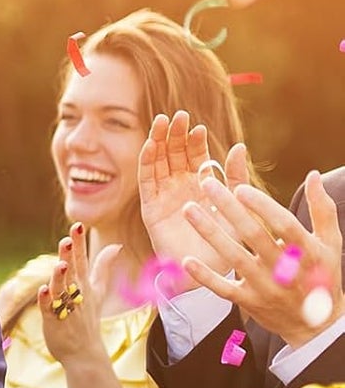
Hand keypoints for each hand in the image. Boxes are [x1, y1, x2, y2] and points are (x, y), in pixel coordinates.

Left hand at [36, 224, 120, 367]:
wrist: (84, 351)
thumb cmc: (88, 318)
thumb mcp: (98, 291)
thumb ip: (104, 267)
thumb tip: (116, 246)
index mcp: (84, 285)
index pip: (82, 261)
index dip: (79, 244)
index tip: (77, 225)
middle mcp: (76, 294)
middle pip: (72, 272)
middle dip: (70, 255)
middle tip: (68, 238)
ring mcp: (65, 308)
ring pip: (61, 289)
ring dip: (60, 277)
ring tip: (60, 264)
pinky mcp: (54, 321)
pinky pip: (49, 309)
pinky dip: (46, 300)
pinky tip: (42, 290)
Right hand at [137, 111, 251, 285]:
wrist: (210, 272)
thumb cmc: (228, 243)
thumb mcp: (236, 204)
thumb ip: (235, 177)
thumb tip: (239, 147)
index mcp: (201, 186)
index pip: (194, 157)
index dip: (194, 141)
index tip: (197, 127)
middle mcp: (180, 190)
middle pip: (173, 155)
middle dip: (174, 135)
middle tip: (176, 115)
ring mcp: (164, 199)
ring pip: (158, 164)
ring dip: (159, 142)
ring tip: (162, 122)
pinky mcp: (151, 211)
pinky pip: (147, 183)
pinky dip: (147, 163)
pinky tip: (151, 145)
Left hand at [180, 169, 343, 348]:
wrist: (314, 324)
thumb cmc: (323, 276)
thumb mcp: (330, 242)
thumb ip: (323, 209)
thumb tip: (312, 175)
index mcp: (306, 250)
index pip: (282, 223)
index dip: (261, 205)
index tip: (240, 187)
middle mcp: (284, 268)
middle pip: (252, 234)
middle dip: (228, 208)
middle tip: (206, 186)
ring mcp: (264, 286)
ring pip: (233, 256)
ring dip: (209, 232)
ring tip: (189, 210)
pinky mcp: (248, 302)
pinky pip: (222, 288)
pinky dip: (205, 275)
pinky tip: (186, 259)